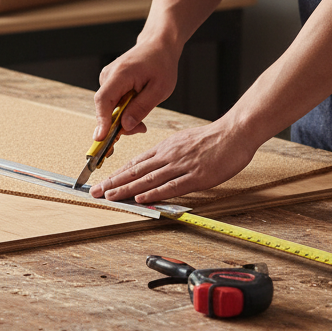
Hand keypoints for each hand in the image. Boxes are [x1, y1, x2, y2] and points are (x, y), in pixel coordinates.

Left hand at [89, 118, 259, 202]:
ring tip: (109, 196)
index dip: (117, 174)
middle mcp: (168, 156)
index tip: (102, 183)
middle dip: (113, 183)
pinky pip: (172, 186)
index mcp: (165, 148)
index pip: (135, 164)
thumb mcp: (182, 141)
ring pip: (148, 179)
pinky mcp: (197, 176)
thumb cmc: (211, 139)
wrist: (235, 132)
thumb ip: (166, 154)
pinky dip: (155, 193)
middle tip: (95, 192)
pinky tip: (141, 198)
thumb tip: (150, 165)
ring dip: (126, 189)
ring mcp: (182, 166)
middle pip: (136, 172)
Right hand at [93, 41, 180, 139]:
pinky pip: (111, 102)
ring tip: (142, 116)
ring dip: (122, 117)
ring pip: (108, 106)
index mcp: (120, 74)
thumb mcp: (160, 89)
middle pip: (104, 107)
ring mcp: (107, 78)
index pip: (104, 101)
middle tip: (140, 129)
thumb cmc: (161, 64)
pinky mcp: (109, 82)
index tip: (101, 138)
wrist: (158, 45)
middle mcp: (108, 75)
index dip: (101, 121)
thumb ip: (141, 108)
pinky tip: (135, 106)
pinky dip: (122, 109)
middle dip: (117, 124)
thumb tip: (125, 126)